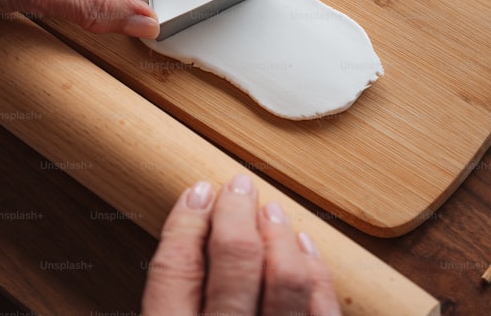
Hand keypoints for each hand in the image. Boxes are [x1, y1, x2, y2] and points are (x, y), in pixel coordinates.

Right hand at [142, 174, 339, 314]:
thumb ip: (168, 298)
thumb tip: (177, 241)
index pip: (176, 270)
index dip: (185, 222)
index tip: (196, 193)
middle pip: (235, 261)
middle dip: (237, 213)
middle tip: (236, 187)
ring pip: (285, 278)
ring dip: (278, 235)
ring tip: (268, 209)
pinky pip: (322, 307)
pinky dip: (315, 270)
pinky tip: (303, 245)